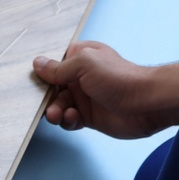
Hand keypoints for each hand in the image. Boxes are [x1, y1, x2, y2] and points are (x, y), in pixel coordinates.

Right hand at [34, 43, 178, 138]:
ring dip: (55, 111)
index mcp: (80, 58)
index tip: (33, 82)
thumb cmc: (119, 77)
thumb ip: (58, 67)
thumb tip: (37, 63)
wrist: (145, 103)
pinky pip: (70, 120)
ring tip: (57, 115)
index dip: (43, 73)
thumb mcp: (84, 64)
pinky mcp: (90, 117)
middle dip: (46, 97)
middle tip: (46, 105)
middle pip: (52, 88)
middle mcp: (81, 77)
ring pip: (59, 105)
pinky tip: (73, 118)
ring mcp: (85, 98)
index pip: (54, 64)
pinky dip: (67, 120)